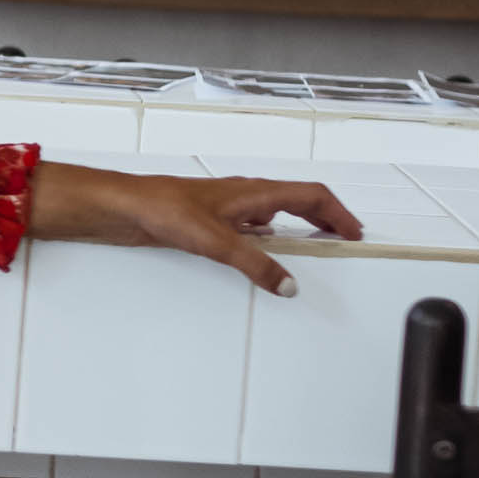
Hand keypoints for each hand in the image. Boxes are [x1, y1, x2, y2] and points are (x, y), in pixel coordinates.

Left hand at [25, 163, 362, 297]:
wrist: (122, 207)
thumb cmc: (162, 207)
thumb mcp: (216, 242)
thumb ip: (255, 265)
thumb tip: (287, 285)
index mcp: (255, 192)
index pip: (312, 196)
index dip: (338, 213)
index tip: (356, 233)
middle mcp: (245, 197)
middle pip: (298, 202)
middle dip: (325, 219)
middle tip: (343, 239)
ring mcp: (227, 210)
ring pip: (274, 215)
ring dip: (297, 229)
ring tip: (312, 249)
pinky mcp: (208, 224)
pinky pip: (251, 230)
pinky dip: (268, 241)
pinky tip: (261, 255)